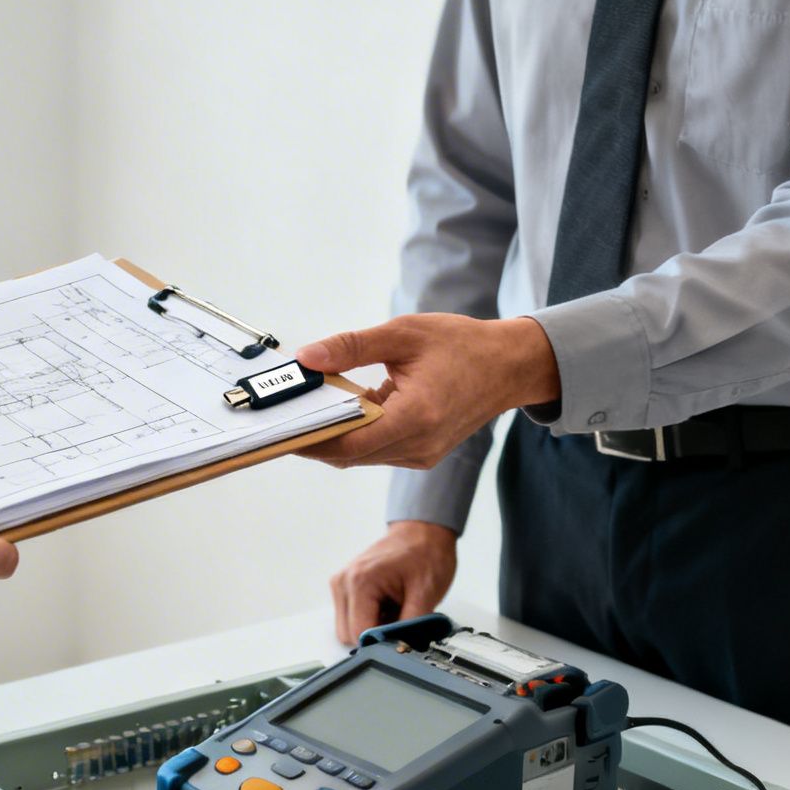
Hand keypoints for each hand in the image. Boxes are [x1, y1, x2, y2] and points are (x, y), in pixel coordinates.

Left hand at [295, 313, 559, 469]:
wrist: (509, 367)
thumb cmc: (462, 345)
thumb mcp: (403, 334)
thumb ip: (351, 347)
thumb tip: (306, 358)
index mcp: (416, 416)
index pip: (349, 443)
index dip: (310, 439)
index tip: (280, 428)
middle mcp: (419, 445)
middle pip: (349, 454)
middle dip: (314, 437)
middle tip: (281, 418)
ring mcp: (422, 454)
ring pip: (361, 455)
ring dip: (334, 436)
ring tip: (306, 410)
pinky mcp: (422, 453)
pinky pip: (378, 450)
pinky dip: (356, 434)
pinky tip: (341, 411)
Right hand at [330, 521, 457, 644]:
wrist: (423, 533)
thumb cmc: (425, 553)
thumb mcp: (426, 593)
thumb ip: (410, 627)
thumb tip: (402, 648)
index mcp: (361, 581)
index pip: (359, 633)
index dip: (382, 642)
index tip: (400, 639)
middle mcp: (344, 582)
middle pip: (348, 634)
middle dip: (376, 635)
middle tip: (401, 619)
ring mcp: (341, 584)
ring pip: (348, 628)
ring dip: (372, 627)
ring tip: (394, 608)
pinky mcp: (345, 587)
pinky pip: (351, 617)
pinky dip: (370, 618)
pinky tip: (387, 605)